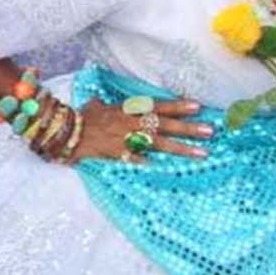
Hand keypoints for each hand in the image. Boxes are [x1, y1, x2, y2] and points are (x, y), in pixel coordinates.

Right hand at [28, 98, 209, 163]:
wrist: (65, 131)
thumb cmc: (82, 117)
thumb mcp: (97, 105)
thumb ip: (108, 104)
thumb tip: (106, 102)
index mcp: (128, 109)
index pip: (158, 106)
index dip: (178, 107)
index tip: (198, 107)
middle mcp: (131, 123)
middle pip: (165, 125)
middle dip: (188, 128)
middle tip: (210, 131)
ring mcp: (127, 139)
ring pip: (160, 143)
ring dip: (182, 148)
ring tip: (202, 153)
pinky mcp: (119, 154)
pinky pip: (139, 160)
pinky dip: (152, 164)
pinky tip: (170, 171)